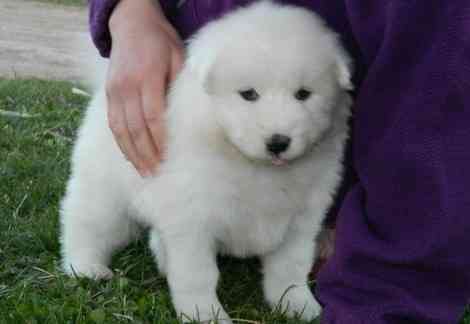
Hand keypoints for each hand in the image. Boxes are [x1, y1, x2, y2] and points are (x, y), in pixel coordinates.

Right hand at [107, 0, 182, 175]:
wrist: (131, 23)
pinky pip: (113, 124)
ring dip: (133, 154)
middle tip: (158, 174)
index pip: (154, 116)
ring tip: (145, 172)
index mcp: (147, 77)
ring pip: (122, 130)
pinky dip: (121, 143)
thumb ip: (181, 85)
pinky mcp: (108, 95)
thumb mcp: (178, 56)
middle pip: (136, 128)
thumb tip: (189, 116)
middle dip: (147, 154)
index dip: (160, 140)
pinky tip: (131, 157)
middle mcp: (127, 87)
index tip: (168, 159)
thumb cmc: (160, 41)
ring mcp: (115, 92)